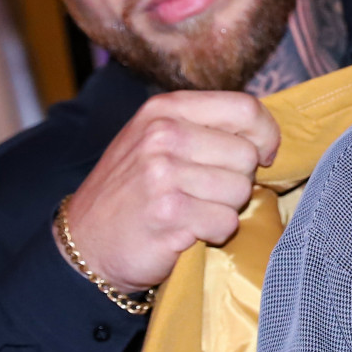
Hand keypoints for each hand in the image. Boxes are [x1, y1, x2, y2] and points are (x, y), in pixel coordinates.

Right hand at [59, 91, 280, 292]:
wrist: (85, 242)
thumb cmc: (132, 191)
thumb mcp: (157, 140)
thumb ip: (207, 128)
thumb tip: (265, 136)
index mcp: (166, 109)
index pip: (246, 109)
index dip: (266, 136)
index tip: (262, 156)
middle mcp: (163, 134)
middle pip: (247, 155)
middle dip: (237, 180)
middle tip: (203, 193)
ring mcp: (163, 173)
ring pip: (240, 191)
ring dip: (224, 209)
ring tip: (191, 211)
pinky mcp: (168, 213)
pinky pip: (226, 223)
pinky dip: (214, 233)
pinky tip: (186, 230)